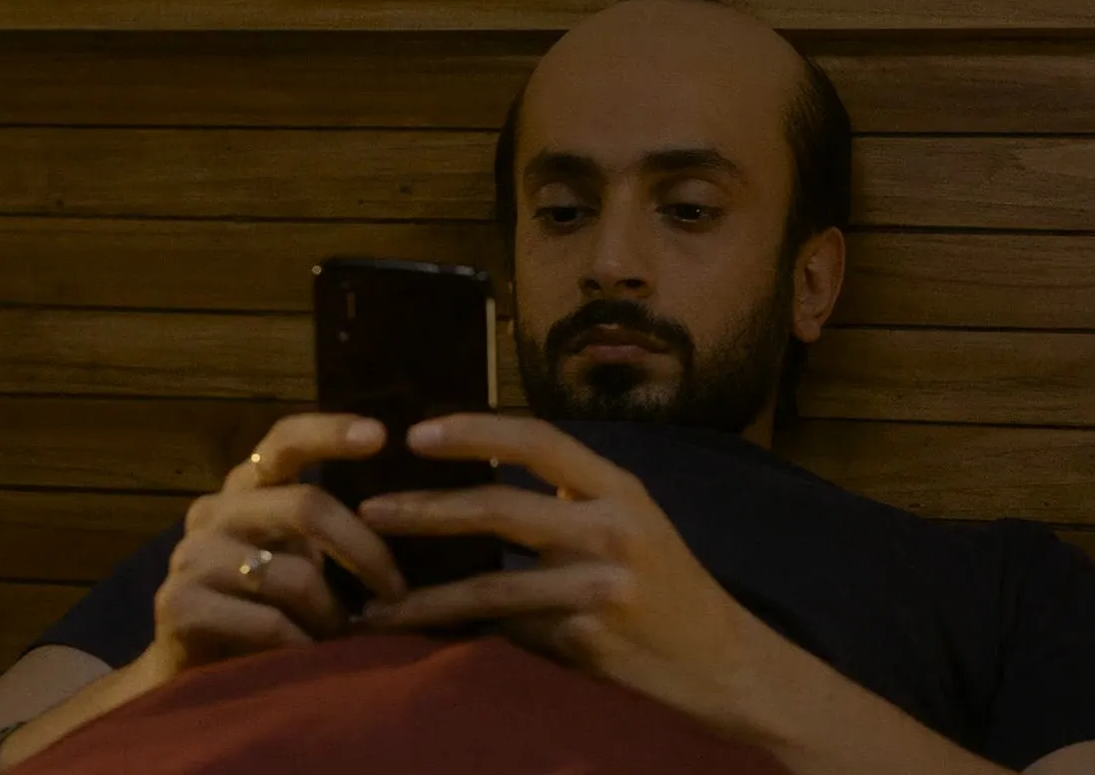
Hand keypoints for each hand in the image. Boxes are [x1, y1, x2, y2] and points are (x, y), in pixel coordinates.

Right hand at [136, 414, 407, 680]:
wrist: (192, 670)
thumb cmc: (261, 609)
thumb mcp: (295, 556)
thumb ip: (324, 527)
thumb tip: (404, 513)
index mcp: (246, 489)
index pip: (284, 440)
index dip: (329, 432)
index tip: (380, 435)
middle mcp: (214, 511)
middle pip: (306, 507)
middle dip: (365, 551)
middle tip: (396, 590)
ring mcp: (191, 556)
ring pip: (294, 576)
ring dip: (331, 614)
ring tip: (340, 636)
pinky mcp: (180, 605)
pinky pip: (270, 623)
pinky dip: (303, 645)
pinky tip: (309, 656)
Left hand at [354, 414, 769, 732]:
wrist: (725, 663)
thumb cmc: (669, 589)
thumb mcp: (634, 525)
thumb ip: (571, 501)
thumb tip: (478, 483)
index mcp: (621, 490)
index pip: (538, 439)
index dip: (473, 430)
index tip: (416, 433)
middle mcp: (613, 530)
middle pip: (501, 507)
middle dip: (426, 509)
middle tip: (369, 510)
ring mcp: (600, 590)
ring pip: (491, 587)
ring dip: (424, 595)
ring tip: (372, 602)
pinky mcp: (589, 644)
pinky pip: (509, 636)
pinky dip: (461, 637)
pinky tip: (421, 643)